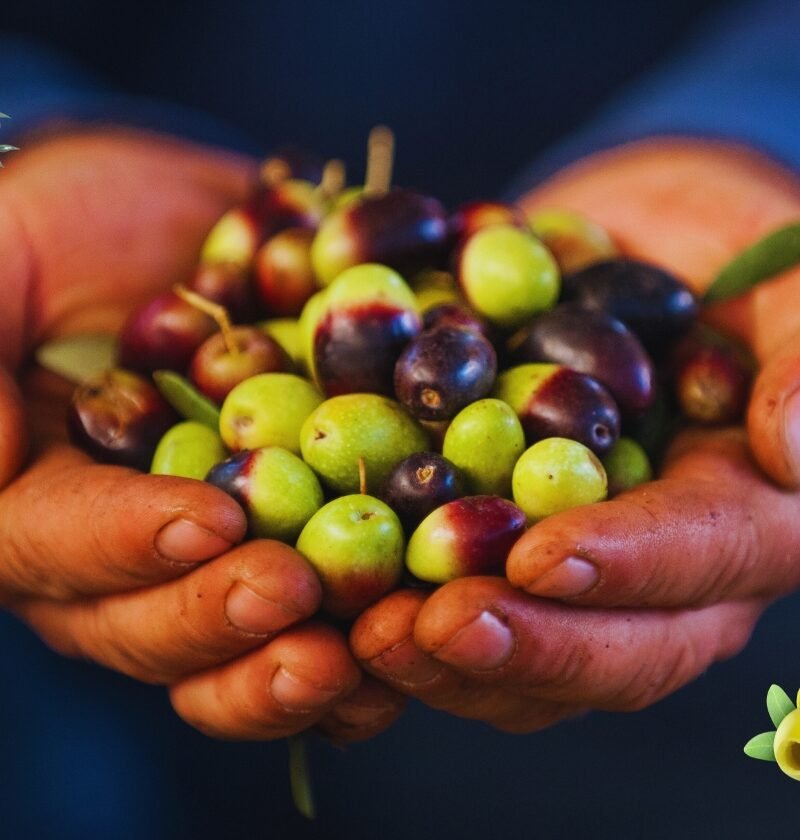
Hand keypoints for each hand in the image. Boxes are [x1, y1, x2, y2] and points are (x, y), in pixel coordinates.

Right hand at [0, 128, 404, 742]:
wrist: (183, 224)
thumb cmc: (69, 228)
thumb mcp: (4, 252)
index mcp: (37, 496)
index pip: (54, 544)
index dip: (123, 544)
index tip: (206, 518)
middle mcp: (126, 552)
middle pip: (150, 626)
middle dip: (221, 618)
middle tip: (293, 592)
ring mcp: (219, 555)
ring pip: (241, 646)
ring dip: (298, 668)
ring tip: (359, 651)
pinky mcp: (303, 536)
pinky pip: (332, 609)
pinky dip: (375, 631)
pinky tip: (421, 628)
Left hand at [350, 138, 799, 731]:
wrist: (643, 251)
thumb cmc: (733, 254)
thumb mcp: (795, 283)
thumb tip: (795, 450)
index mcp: (749, 515)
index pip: (700, 560)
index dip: (625, 567)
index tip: (540, 556)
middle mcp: (667, 575)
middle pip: (609, 648)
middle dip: (520, 644)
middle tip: (427, 631)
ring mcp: (581, 575)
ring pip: (527, 657)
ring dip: (441, 657)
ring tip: (364, 635)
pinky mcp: (505, 553)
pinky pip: (459, 607)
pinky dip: (398, 609)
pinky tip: (336, 604)